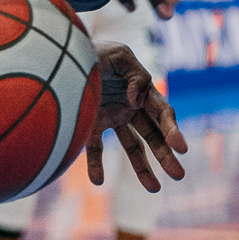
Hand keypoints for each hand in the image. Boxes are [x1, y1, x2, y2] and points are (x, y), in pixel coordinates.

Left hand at [88, 41, 187, 191]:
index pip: (162, 113)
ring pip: (132, 147)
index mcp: (141, 89)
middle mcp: (130, 106)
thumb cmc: (91, 50)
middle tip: (179, 175)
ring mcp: (111, 117)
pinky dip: (96, 166)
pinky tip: (97, 182)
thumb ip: (136, 76)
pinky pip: (96, 149)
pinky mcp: (90, 125)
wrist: (57, 54)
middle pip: (153, 135)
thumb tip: (136, 102)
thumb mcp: (118, 55)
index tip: (180, 147)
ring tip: (155, 189)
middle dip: (167, 155)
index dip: (173, 130)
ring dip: (143, 168)